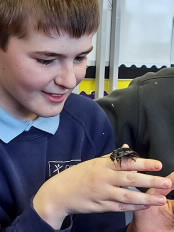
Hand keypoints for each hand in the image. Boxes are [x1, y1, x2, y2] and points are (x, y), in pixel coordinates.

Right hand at [33, 146, 171, 228]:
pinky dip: (133, 207)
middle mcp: (104, 178)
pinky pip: (120, 206)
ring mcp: (103, 193)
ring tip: (161, 199)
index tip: (158, 165)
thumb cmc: (78, 174)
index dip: (143, 163)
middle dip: (150, 181)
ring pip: (128, 196)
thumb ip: (112, 157)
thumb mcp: (94, 162)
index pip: (126, 162)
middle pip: (130, 179)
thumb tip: (126, 147)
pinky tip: (145, 206)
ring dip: (146, 198)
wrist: (60, 192)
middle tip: (166, 183)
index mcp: (103, 164)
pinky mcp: (101, 206)